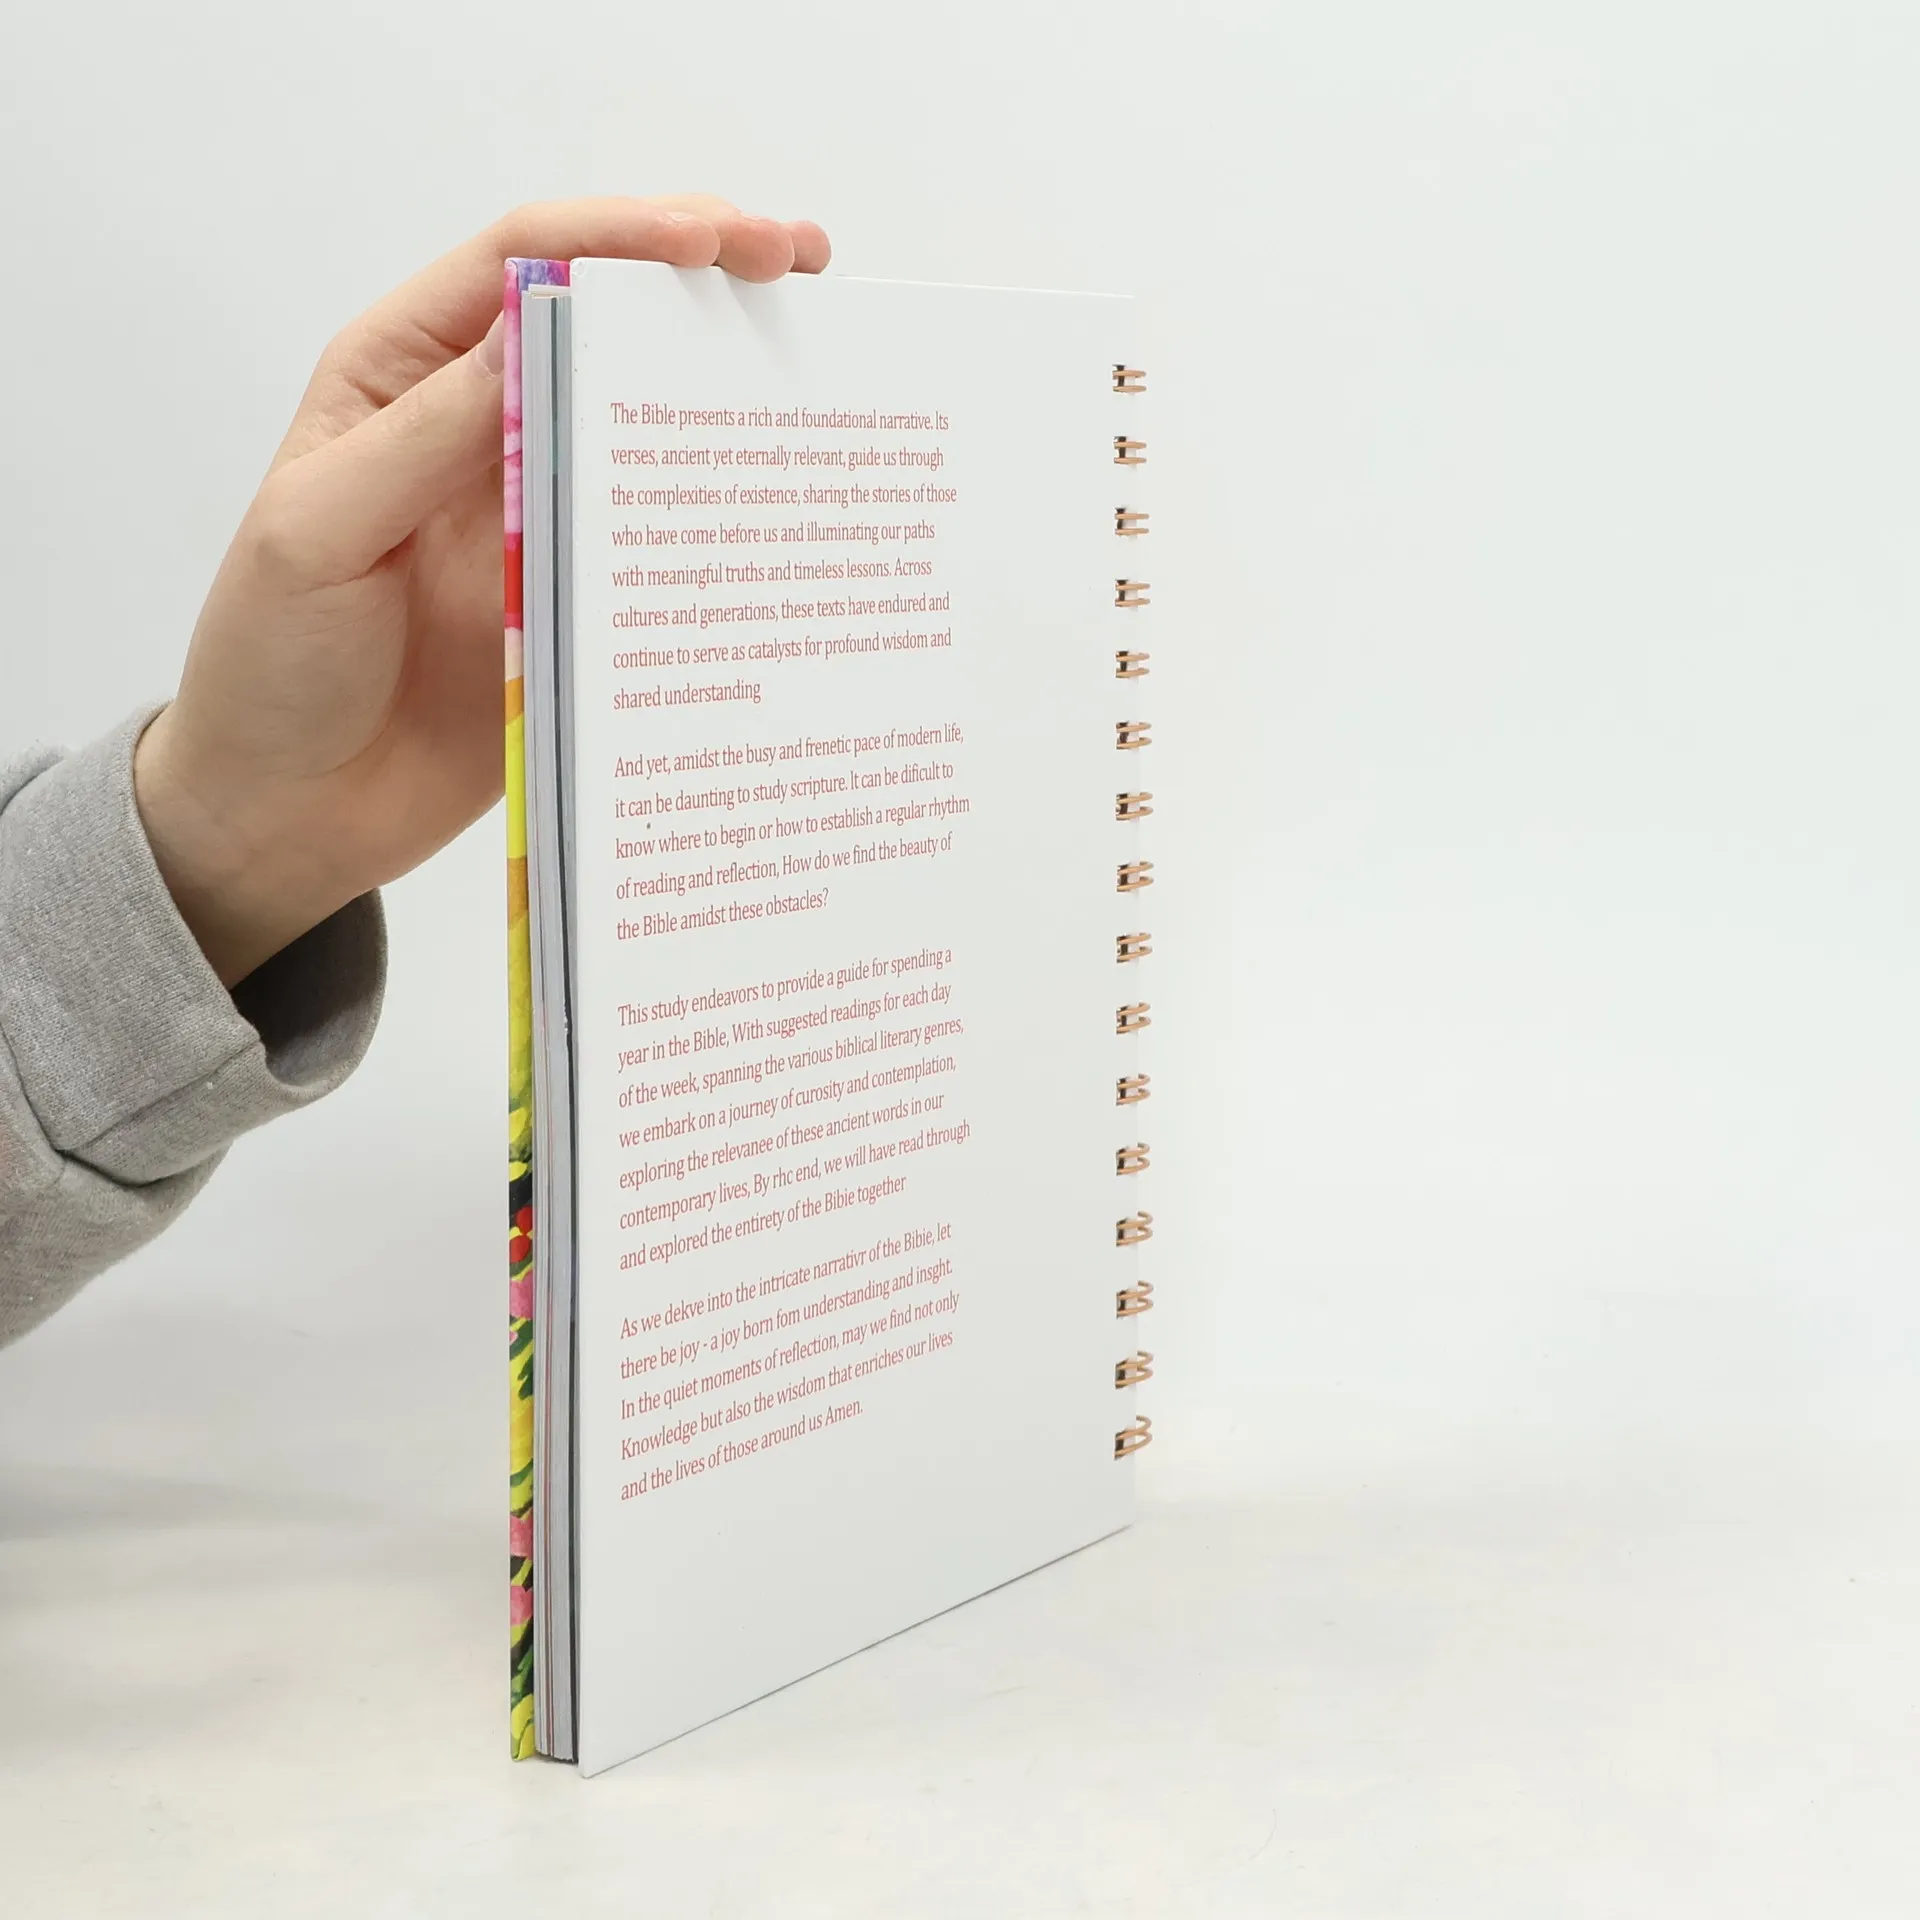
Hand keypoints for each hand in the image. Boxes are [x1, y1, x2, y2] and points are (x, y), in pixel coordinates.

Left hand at [134, 196, 829, 985]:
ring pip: (648, 424)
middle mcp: (483, 428)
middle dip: (705, 280)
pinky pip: (661, 544)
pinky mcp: (580, 600)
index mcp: (405, 378)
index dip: (620, 235)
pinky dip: (725, 514)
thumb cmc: (272, 661)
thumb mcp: (322, 531)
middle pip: (605, 323)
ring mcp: (541, 515)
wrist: (292, 813)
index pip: (520, 263)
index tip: (714, 240)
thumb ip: (428, 435)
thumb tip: (542, 327)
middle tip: (805, 261)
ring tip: (823, 356)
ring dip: (731, 386)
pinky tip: (787, 498)